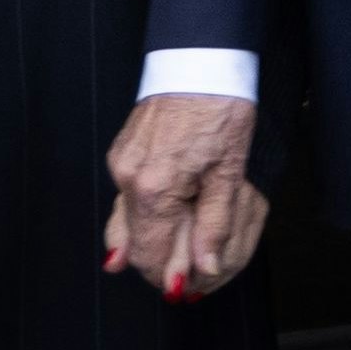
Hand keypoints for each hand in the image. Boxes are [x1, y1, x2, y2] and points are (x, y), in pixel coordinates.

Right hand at [102, 94, 266, 299]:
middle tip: (187, 274)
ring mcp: (121, 163)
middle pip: (133, 244)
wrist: (201, 60)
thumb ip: (214, 224)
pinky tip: (166, 214)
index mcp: (154, 189)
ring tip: (177, 248)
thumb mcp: (229, 172)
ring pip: (127, 220)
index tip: (187, 289)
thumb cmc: (221, 109)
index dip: (169, 276)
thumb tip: (204, 269)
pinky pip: (127, 195)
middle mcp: (128, 178)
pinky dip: (145, 212)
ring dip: (149, 238)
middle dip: (158, 262)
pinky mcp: (123, 151)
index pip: (151, 255)